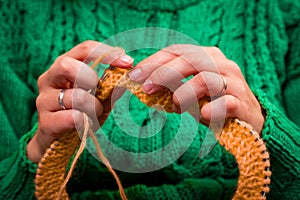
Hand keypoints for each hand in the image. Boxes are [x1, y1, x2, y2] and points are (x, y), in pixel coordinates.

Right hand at [27, 40, 133, 162]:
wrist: (59, 143)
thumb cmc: (80, 115)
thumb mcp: (99, 99)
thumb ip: (110, 89)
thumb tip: (126, 77)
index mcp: (64, 68)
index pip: (84, 49)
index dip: (107, 53)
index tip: (128, 62)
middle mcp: (49, 79)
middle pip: (66, 64)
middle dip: (89, 76)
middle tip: (98, 89)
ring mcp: (44, 100)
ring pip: (74, 96)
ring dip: (93, 107)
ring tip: (95, 114)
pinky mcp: (45, 122)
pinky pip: (72, 117)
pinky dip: (85, 122)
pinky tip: (84, 125)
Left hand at [128, 44, 264, 132]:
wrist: (247, 117)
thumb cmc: (213, 101)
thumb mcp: (191, 89)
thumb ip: (173, 83)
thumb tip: (143, 84)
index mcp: (207, 56)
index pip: (177, 51)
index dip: (154, 61)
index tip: (135, 75)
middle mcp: (222, 65)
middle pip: (190, 61)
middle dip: (164, 74)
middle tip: (146, 88)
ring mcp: (234, 83)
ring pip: (206, 80)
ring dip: (185, 93)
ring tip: (175, 106)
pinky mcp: (242, 103)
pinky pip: (227, 103)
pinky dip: (213, 109)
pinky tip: (204, 115)